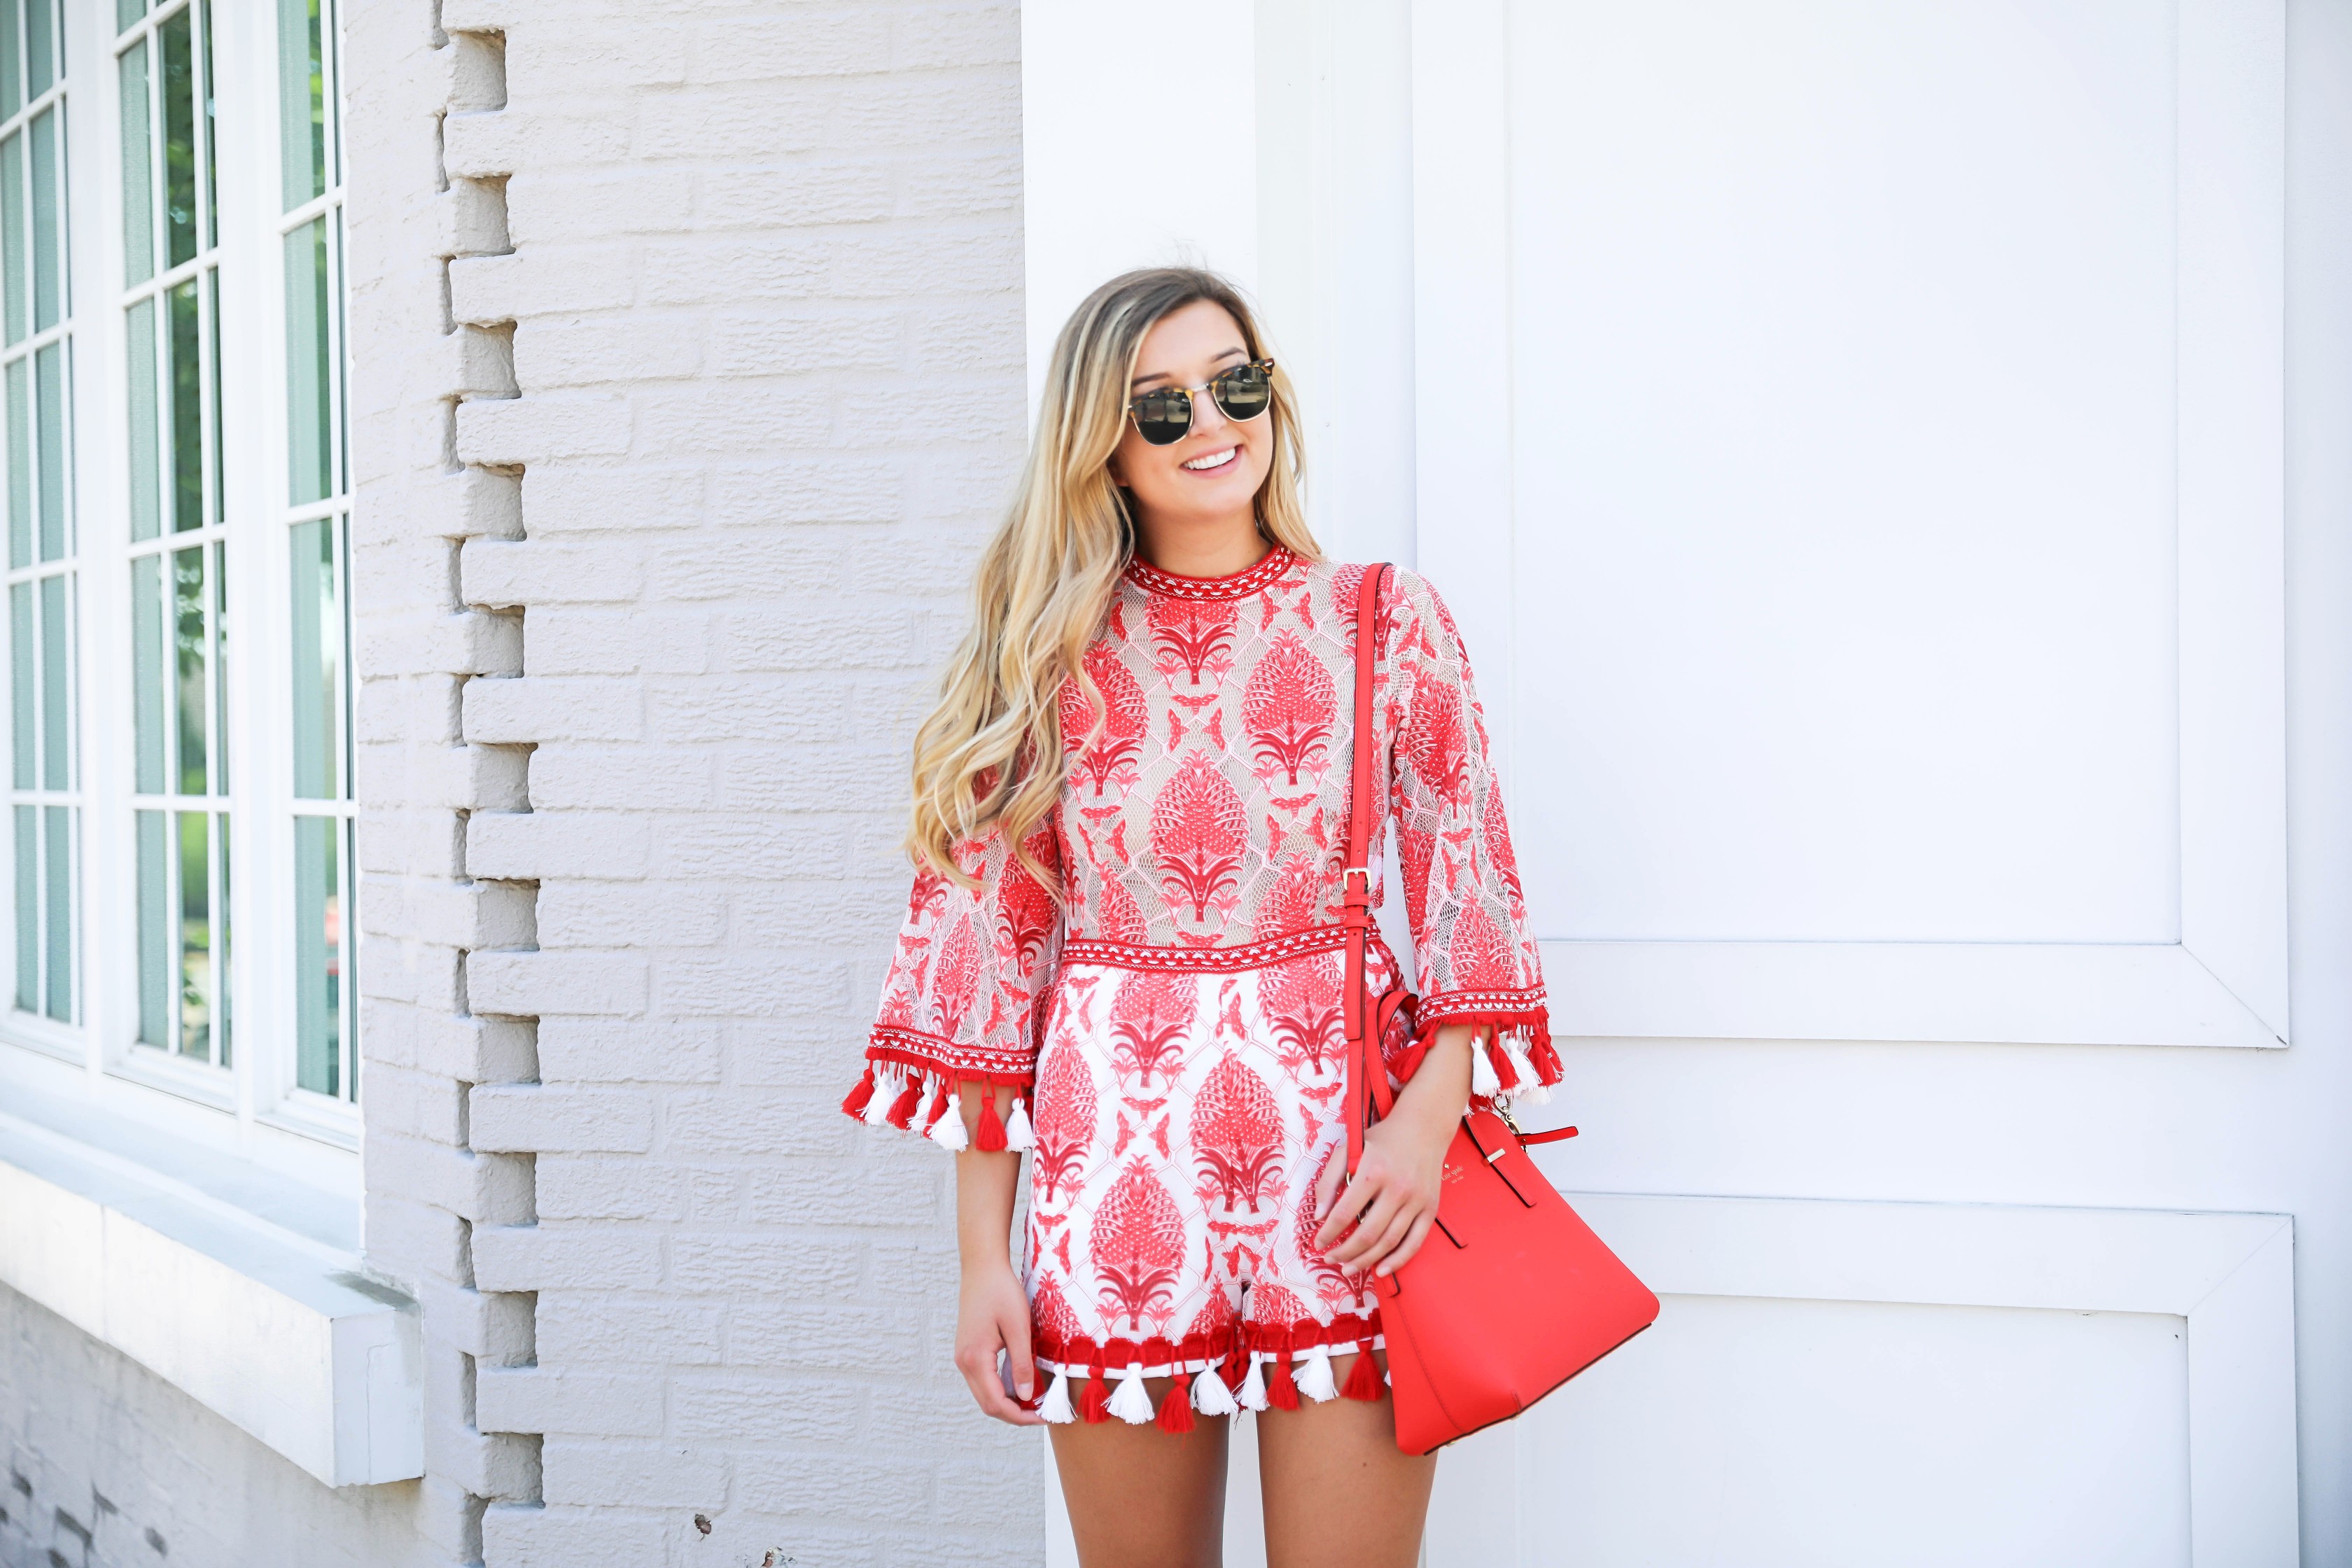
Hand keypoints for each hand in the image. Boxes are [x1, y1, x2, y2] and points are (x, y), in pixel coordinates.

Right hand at [954, 1262, 1042, 1424]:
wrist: (982, 1267)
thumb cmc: (1001, 1291)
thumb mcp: (1018, 1327)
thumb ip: (1022, 1364)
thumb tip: (1027, 1397)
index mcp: (975, 1359)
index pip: (996, 1403)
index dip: (1020, 1416)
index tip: (1043, 1417)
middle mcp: (964, 1363)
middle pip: (988, 1404)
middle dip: (1015, 1414)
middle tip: (1042, 1412)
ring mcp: (964, 1358)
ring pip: (985, 1394)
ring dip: (1009, 1403)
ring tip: (1036, 1401)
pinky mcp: (968, 1352)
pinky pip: (984, 1381)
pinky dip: (1002, 1389)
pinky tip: (1022, 1385)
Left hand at [1310, 1025, 1475, 1276]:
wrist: (1424, 1127)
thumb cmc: (1380, 1138)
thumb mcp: (1347, 1148)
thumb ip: (1328, 1180)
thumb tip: (1319, 1216)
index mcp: (1372, 1171)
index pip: (1344, 1213)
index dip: (1328, 1234)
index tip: (1318, 1244)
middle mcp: (1397, 1188)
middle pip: (1367, 1234)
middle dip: (1345, 1252)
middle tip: (1331, 1260)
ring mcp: (1417, 1200)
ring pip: (1389, 1242)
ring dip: (1366, 1260)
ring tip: (1349, 1267)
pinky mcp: (1431, 1208)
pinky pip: (1415, 1242)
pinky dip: (1398, 1260)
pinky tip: (1381, 1270)